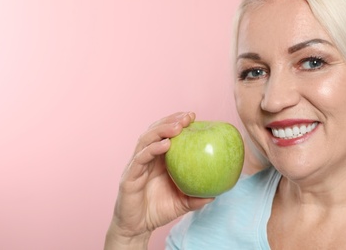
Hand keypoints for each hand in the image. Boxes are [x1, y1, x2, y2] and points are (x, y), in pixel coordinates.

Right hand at [105, 112, 213, 248]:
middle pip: (155, 132)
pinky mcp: (129, 176)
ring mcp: (136, 166)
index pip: (165, 135)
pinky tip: (166, 145)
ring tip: (178, 126)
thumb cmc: (158, 211)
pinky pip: (140, 159)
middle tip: (187, 116)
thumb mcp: (182, 203)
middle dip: (170, 121)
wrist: (136, 228)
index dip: (177, 123)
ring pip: (146, 140)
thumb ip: (197, 197)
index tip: (193, 116)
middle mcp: (146, 158)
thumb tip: (217, 193)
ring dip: (161, 130)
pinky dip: (152, 149)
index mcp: (158, 160)